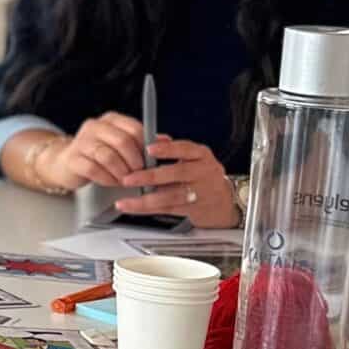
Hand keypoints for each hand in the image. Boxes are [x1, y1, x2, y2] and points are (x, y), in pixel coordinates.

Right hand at [27, 112, 148, 192]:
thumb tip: (166, 140)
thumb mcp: (121, 145)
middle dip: (134, 161)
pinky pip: (94, 169)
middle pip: (122, 141)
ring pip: (108, 156)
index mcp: (111, 120)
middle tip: (139, 173)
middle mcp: (95, 126)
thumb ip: (143, 142)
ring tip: (126, 180)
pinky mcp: (73, 158)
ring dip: (121, 172)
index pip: (135, 128)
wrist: (66, 163)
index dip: (145, 147)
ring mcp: (81, 141)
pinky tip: (112, 181)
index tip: (150, 160)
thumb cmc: (99, 154)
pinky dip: (107, 178)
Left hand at [106, 136, 238, 227]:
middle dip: (151, 176)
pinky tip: (132, 207)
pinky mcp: (194, 209)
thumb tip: (154, 138)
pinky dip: (147, 209)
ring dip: (146, 199)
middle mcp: (203, 172)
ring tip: (126, 200)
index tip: (148, 149)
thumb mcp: (193, 157)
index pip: (185, 149)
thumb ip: (172, 148)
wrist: (223, 201)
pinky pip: (168, 209)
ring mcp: (200, 192)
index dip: (167, 149)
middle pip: (178, 173)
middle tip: (128, 178)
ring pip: (171, 196)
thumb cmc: (200, 175)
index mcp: (201, 155)